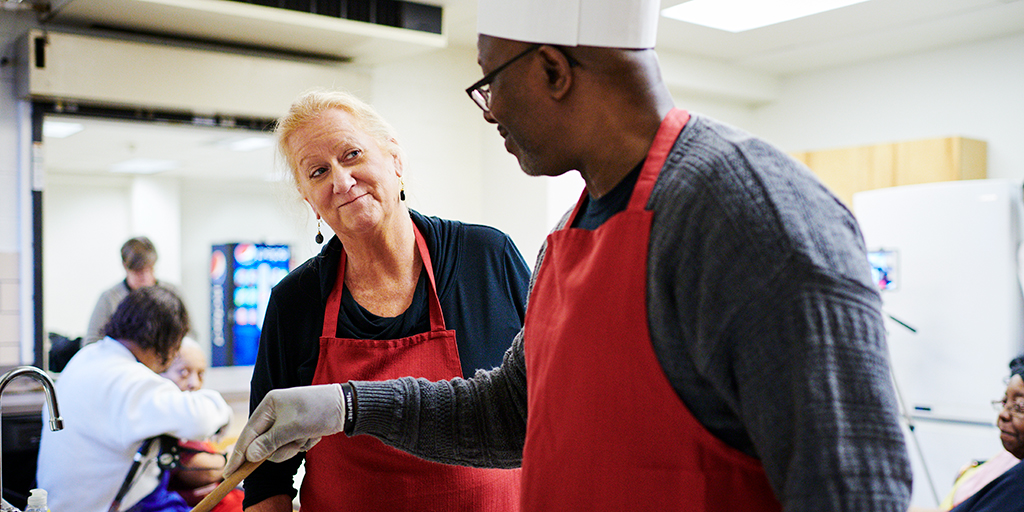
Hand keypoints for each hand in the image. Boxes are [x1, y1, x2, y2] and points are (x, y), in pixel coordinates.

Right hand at [224, 384, 345, 476]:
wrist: (346, 406)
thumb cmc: (318, 410)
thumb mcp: (292, 427)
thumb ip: (269, 442)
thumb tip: (250, 456)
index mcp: (269, 404)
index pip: (248, 432)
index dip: (239, 454)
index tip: (230, 472)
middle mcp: (275, 411)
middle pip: (263, 443)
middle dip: (280, 448)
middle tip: (295, 444)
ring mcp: (286, 420)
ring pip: (278, 447)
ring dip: (294, 446)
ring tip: (308, 436)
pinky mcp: (297, 428)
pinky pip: (292, 444)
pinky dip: (303, 443)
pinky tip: (314, 434)